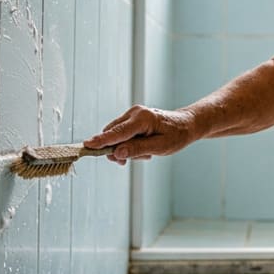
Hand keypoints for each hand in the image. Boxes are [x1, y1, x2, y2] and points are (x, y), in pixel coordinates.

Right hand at [83, 105, 198, 163]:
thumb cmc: (176, 135)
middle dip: (118, 150)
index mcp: (142, 118)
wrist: (187, 125)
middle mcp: (134, 113)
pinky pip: (121, 134)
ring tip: (146, 153)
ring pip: (116, 136)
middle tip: (133, 160)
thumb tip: (117, 153)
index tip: (87, 145)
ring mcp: (132, 114)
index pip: (117, 132)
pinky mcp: (132, 119)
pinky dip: (128, 144)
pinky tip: (143, 148)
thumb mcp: (160, 147)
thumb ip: (137, 149)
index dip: (101, 140)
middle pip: (113, 134)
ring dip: (125, 148)